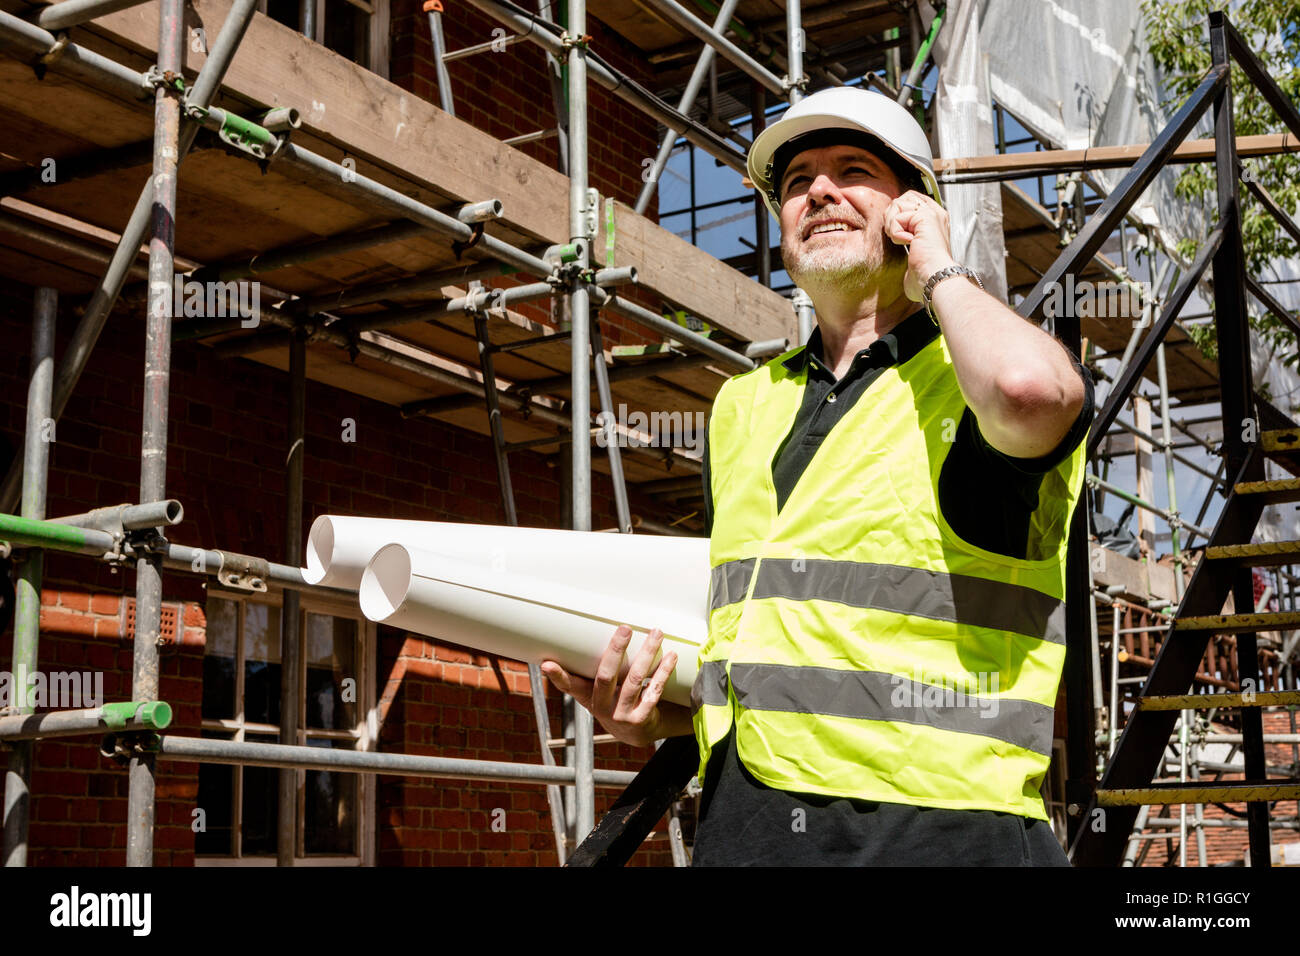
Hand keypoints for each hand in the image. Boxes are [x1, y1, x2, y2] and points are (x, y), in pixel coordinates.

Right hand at [540, 625, 692, 747]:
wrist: (635, 732)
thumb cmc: (612, 701)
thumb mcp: (594, 691)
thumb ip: (582, 673)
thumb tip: (560, 649)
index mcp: (587, 697)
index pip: (570, 685)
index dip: (557, 676)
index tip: (547, 663)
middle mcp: (602, 708)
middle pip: (606, 676)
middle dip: (615, 650)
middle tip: (624, 627)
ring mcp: (622, 715)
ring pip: (635, 679)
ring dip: (647, 653)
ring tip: (656, 633)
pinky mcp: (642, 718)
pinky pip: (654, 690)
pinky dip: (663, 671)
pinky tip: (670, 656)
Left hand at [883, 189, 956, 301]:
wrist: (934, 278)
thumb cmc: (927, 275)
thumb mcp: (914, 255)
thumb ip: (907, 243)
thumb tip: (896, 247)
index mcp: (934, 222)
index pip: (912, 200)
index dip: (898, 213)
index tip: (900, 234)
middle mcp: (935, 214)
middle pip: (903, 198)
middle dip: (892, 216)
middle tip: (898, 237)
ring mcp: (931, 214)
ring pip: (897, 204)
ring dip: (892, 225)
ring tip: (903, 241)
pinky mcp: (925, 217)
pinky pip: (897, 217)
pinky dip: (896, 232)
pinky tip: (908, 243)